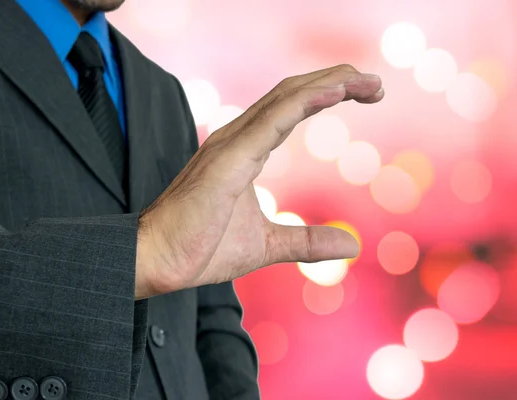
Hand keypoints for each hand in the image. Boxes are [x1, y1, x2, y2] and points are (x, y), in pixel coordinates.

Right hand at [135, 64, 383, 298]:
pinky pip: (273, 120)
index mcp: (244, 150)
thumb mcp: (268, 245)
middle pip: (293, 93)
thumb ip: (307, 241)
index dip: (327, 93)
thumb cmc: (201, 248)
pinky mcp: (228, 158)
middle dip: (336, 81)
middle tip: (375, 85)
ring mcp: (231, 144)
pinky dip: (306, 101)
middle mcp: (237, 137)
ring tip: (366, 81)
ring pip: (286, 98)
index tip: (365, 94)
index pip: (290, 107)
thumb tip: (350, 244)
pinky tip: (336, 91)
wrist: (158, 261)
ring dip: (329, 83)